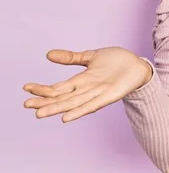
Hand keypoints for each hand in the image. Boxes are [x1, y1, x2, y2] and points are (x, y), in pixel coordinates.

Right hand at [23, 47, 152, 122]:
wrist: (138, 65)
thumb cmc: (117, 61)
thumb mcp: (91, 56)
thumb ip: (71, 58)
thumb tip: (48, 54)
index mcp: (81, 80)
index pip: (58, 87)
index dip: (43, 89)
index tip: (26, 88)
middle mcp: (86, 89)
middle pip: (62, 97)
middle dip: (44, 101)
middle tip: (26, 104)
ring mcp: (97, 94)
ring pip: (72, 103)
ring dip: (56, 109)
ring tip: (39, 113)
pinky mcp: (110, 96)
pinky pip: (92, 105)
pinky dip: (79, 111)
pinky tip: (66, 117)